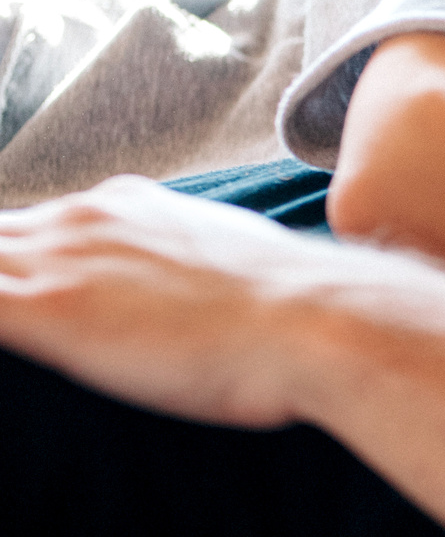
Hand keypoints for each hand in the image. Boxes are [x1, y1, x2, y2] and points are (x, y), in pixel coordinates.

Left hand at [0, 176, 444, 430]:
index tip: (30, 294)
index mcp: (128, 205)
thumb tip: (203, 300)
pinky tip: (10, 332)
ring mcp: (60, 260)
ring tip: (16, 320)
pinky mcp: (46, 310)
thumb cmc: (298, 312)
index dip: (15, 263)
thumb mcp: (239, 267)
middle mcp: (83, 218)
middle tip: (20, 316)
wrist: (320, 319)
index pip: (31, 228)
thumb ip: (195, 266)